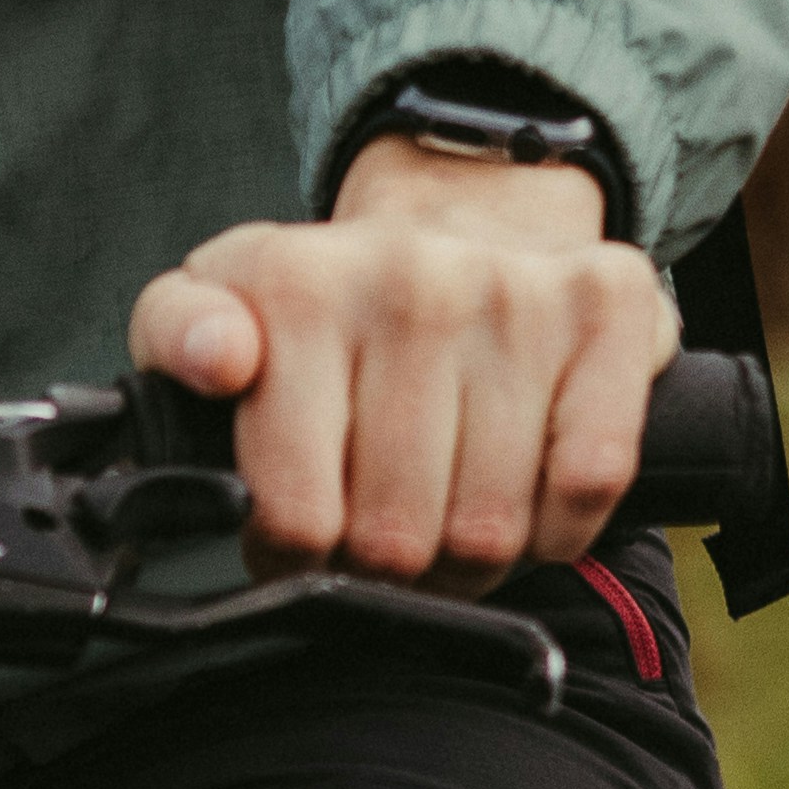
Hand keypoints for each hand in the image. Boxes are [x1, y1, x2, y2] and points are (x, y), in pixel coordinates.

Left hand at [127, 134, 677, 592]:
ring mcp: (518, 288)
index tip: (302, 531)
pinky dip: (556, 527)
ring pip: (489, 529)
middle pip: (394, 539)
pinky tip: (522, 492)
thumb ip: (178, 335)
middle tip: (381, 530)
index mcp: (298, 282)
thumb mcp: (219, 304)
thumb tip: (220, 359)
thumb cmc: (334, 307)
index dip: (295, 557)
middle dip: (385, 567)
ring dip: (469, 559)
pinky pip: (586, 484)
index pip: (293, 514)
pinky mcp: (610, 304)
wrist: (465, 221)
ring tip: (445, 511)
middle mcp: (411, 273)